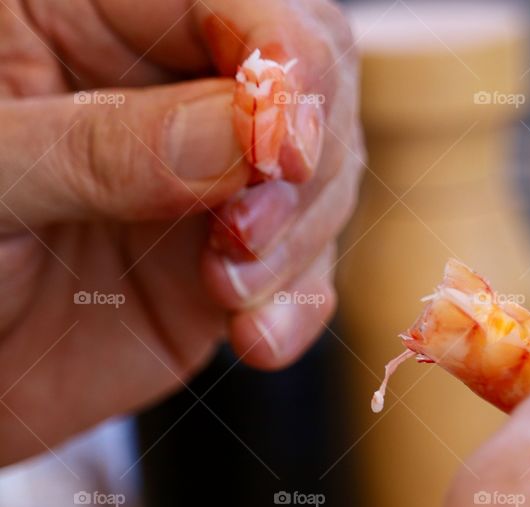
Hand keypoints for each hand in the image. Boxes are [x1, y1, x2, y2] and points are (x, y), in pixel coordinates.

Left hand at [0, 0, 361, 463]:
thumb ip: (97, 147)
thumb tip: (240, 137)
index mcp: (94, 19)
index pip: (235, 3)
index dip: (286, 60)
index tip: (283, 147)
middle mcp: (172, 92)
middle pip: (314, 82)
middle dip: (306, 160)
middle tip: (249, 230)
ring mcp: (213, 182)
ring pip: (322, 180)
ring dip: (297, 242)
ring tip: (228, 290)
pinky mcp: (235, 261)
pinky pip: (305, 272)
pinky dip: (297, 308)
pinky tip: (257, 337)